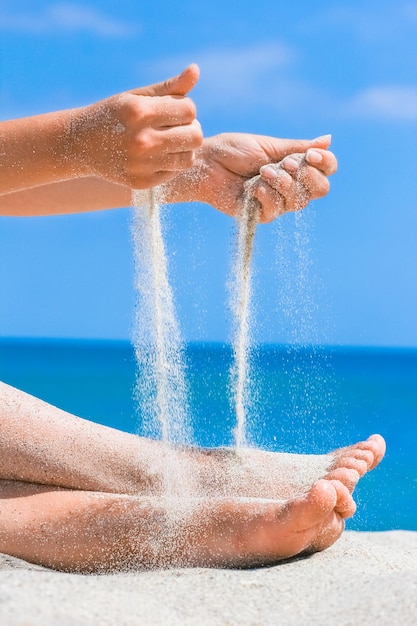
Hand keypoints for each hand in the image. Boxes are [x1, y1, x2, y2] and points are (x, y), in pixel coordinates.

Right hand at [69, 65, 202, 188]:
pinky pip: (176, 172)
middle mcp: (142, 139)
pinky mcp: (142, 182)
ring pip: (189, 157)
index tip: (173, 111)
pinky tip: (159, 156)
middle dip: (191, 129)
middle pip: (195, 135)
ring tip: (170, 142)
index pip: (189, 110)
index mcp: (140, 112)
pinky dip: (172, 163)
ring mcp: (142, 164)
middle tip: (177, 128)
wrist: (80, 144)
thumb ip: (169, 87)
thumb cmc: (114, 115)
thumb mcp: (136, 97)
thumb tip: (196, 70)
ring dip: (184, 148)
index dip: (185, 109)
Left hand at [166, 133, 336, 222]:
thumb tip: (328, 140)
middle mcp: (290, 186)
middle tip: (288, 164)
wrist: (206, 163)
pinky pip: (276, 209)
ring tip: (262, 172)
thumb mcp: (269, 145)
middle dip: (307, 176)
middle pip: (320, 189)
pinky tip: (252, 187)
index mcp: (295, 166)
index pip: (326, 170)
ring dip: (282, 183)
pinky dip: (266, 195)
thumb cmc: (234, 151)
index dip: (325, 164)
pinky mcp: (261, 215)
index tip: (311, 154)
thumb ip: (299, 148)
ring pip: (298, 201)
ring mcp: (277, 202)